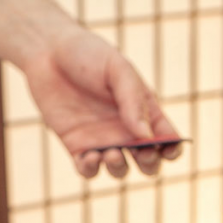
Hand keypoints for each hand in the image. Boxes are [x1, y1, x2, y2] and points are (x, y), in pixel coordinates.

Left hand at [22, 29, 181, 178]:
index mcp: (144, 111)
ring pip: (119, 170)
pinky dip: (91, 170)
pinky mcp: (76, 146)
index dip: (173, 149)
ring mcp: (102, 140)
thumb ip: (133, 101)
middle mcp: (126, 130)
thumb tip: (147, 137)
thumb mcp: (118, 69)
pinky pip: (88, 170)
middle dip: (149, 164)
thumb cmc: (89, 55)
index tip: (167, 148)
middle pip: (148, 162)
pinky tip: (90, 156)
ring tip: (112, 153)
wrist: (49, 52)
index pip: (167, 138)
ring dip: (119, 168)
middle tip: (141, 152)